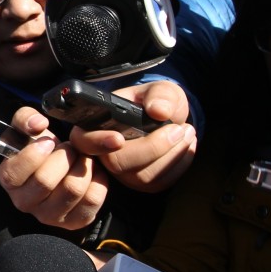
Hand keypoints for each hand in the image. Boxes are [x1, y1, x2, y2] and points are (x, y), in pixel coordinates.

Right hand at [0, 107, 109, 228]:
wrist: (62, 163)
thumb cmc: (42, 145)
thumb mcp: (28, 126)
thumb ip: (26, 118)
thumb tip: (37, 125)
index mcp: (9, 179)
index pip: (13, 174)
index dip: (33, 154)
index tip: (49, 141)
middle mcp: (25, 202)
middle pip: (45, 181)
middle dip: (63, 156)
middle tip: (70, 147)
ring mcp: (49, 216)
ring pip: (71, 189)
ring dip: (82, 165)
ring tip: (81, 157)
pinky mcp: (73, 221)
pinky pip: (92, 200)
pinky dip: (98, 179)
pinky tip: (93, 170)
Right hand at [70, 81, 195, 191]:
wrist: (166, 118)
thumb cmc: (153, 101)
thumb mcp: (158, 89)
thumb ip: (159, 94)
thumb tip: (159, 111)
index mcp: (96, 124)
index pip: (84, 140)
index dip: (98, 142)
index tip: (119, 139)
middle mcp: (103, 152)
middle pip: (118, 162)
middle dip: (153, 147)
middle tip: (178, 129)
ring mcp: (121, 171)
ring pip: (142, 176)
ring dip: (172, 155)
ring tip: (186, 131)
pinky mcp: (140, 182)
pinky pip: (158, 182)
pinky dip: (179, 165)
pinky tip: (185, 146)